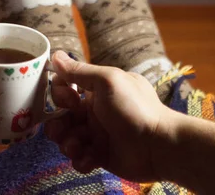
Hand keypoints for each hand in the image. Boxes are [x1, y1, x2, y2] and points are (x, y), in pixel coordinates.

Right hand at [45, 51, 169, 181]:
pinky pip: (79, 158)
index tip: (68, 100)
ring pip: (67, 138)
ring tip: (77, 147)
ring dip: (67, 143)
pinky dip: (81, 159)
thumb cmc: (134, 108)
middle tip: (60, 131)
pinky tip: (90, 159)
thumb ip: (79, 70)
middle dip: (56, 124)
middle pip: (61, 116)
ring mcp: (96, 135)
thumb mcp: (107, 81)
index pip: (66, 88)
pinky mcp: (100, 156)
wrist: (160, 146)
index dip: (59, 94)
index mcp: (96, 91)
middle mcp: (94, 112)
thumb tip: (55, 54)